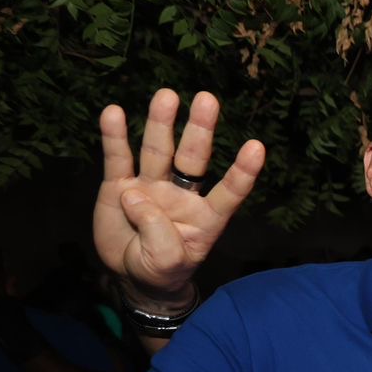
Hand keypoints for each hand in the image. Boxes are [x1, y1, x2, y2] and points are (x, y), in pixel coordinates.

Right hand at [93, 89, 263, 306]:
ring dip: (162, 123)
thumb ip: (158, 234)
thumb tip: (135, 195)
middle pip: (193, 158)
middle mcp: (182, 195)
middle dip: (200, 130)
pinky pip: (118, 158)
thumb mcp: (166, 263)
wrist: (132, 275)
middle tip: (208, 99)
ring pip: (157, 150)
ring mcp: (150, 186)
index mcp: (206, 217)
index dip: (242, 172)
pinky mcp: (119, 185)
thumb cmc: (160, 269)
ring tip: (167, 96)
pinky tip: (114, 112)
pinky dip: (115, 136)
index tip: (257, 147)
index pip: (229, 192)